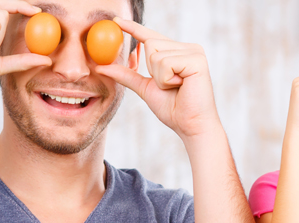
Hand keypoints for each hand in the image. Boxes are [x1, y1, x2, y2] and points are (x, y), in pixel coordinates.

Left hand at [95, 18, 221, 138]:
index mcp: (177, 52)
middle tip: (170, 85)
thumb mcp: (145, 88)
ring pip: (155, 55)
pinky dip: (166, 80)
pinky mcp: (197, 60)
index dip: (133, 28)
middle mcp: (187, 47)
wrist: (191, 126)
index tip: (116, 20)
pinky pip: (165, 63)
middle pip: (150, 43)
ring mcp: (193, 52)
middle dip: (152, 69)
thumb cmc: (173, 109)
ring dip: (159, 77)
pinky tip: (181, 86)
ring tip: (176, 87)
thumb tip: (102, 67)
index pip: (151, 36)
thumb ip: (127, 75)